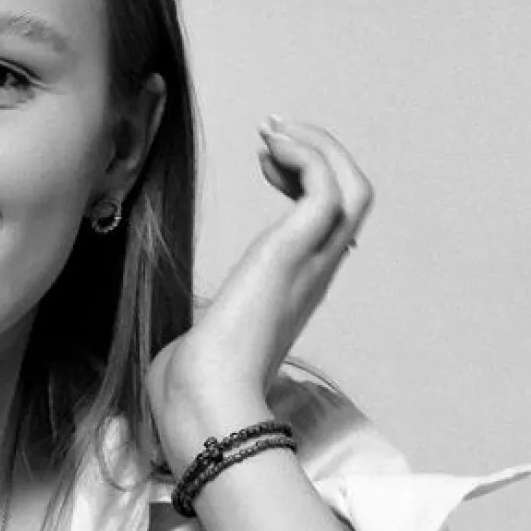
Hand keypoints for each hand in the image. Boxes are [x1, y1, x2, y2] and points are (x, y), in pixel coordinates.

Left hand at [147, 115, 372, 462]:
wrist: (201, 398)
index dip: (306, 182)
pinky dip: (307, 157)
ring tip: (271, 133)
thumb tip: (177, 351)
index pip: (329, 224)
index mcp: (295, 288)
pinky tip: (267, 151)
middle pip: (353, 198)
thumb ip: (204, 334)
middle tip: (271, 134)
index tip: (266, 161)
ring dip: (318, 148)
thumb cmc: (195, 381)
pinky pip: (326, 188)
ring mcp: (310, 264)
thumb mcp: (205, 341)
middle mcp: (313, 273)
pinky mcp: (292, 253)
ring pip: (354, 188)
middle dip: (318, 154)